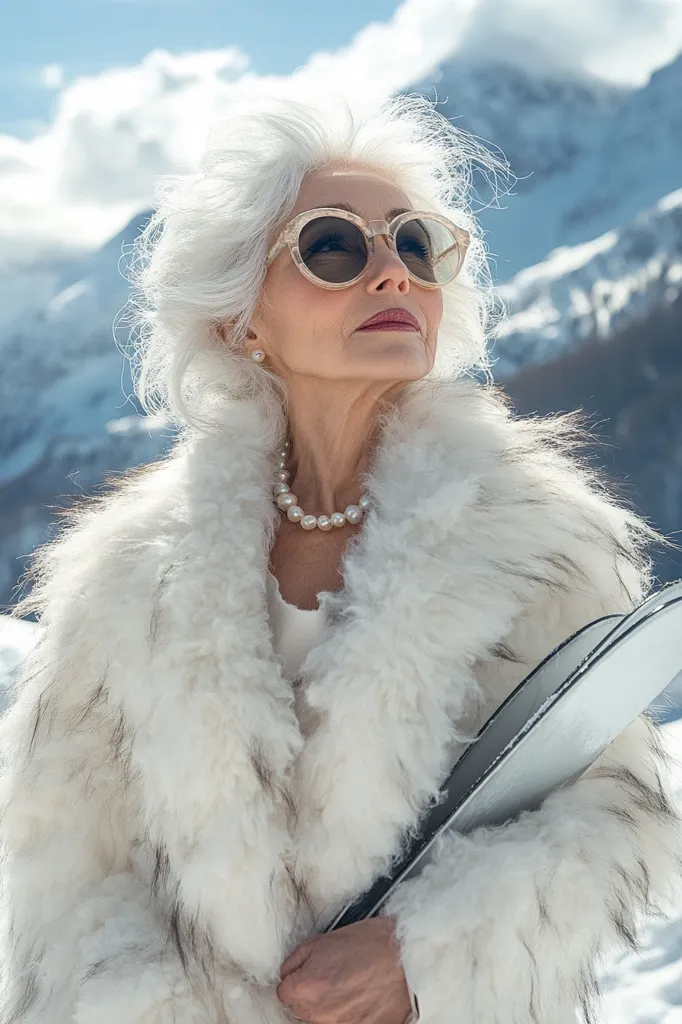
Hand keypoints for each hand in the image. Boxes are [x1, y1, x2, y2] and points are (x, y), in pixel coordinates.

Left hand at [276, 915, 411, 1023]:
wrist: (406, 957)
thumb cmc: (369, 944)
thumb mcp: (323, 940)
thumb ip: (296, 960)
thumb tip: (286, 974)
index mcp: (306, 988)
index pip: (284, 993)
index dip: (298, 979)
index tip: (311, 974)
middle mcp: (319, 1014)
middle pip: (301, 1010)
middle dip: (312, 995)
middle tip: (334, 978)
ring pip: (320, 1021)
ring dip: (329, 1009)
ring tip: (350, 989)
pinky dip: (348, 1016)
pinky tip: (360, 1001)